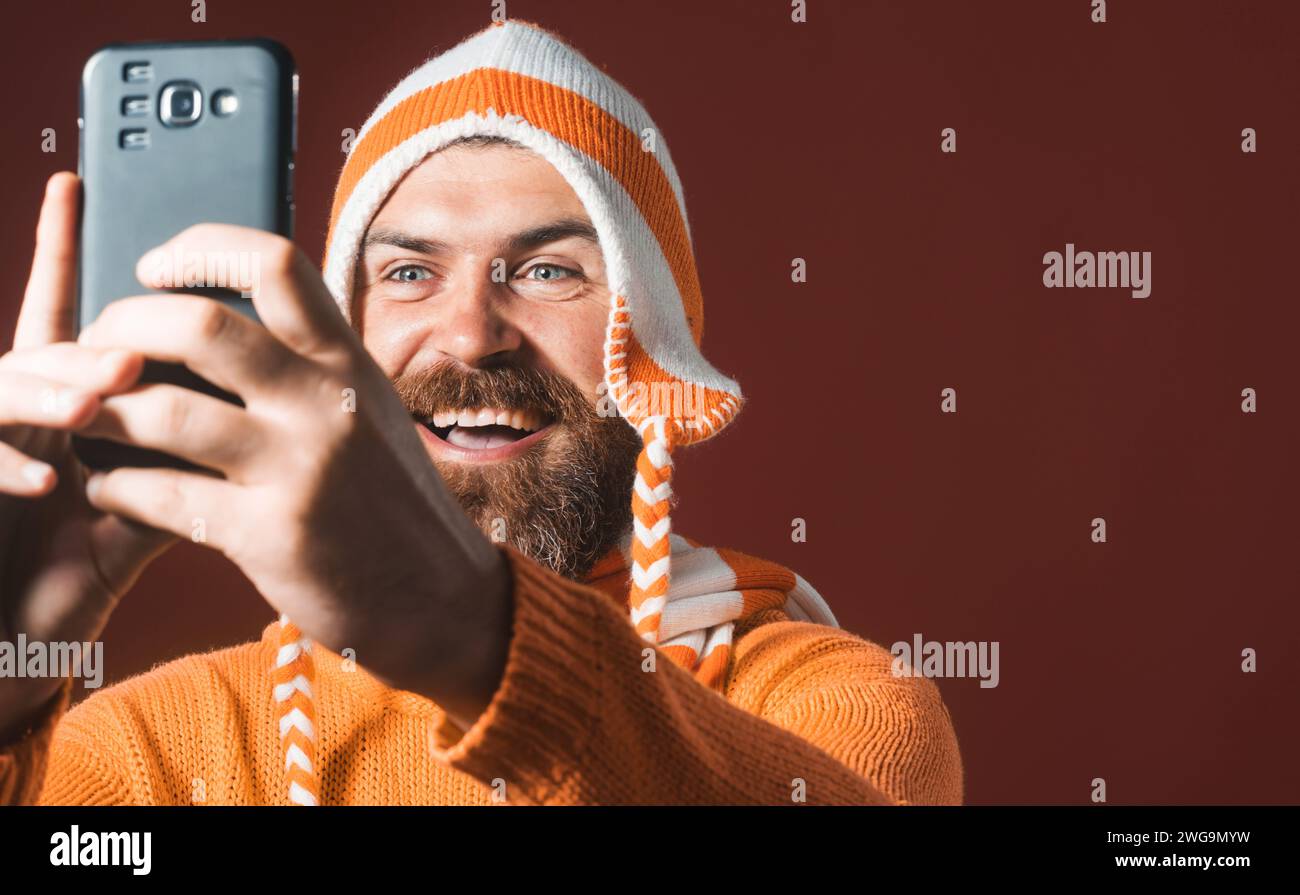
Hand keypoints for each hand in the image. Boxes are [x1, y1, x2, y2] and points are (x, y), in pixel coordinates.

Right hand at [0, 173, 174, 742]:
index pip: (68, 321)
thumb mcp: (135, 526)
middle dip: (85, 347)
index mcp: (60, 408)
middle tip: (130, 357)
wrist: (5, 648)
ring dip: (51, 392)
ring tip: (96, 402)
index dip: (60, 252)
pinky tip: (54, 481)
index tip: (71, 185)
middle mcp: (17, 414)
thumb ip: (183, 475)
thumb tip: (253, 431)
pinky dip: (12, 465)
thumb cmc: (66, 579)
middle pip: (46, 351)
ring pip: (6, 390)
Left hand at [77, 224, 511, 727]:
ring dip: (100, 412)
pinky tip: (110, 489)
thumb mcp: (370, 411)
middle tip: (98, 349)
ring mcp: (299, 469)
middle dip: (123, 326)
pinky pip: (159, 495)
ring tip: (85, 420)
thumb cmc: (388, 501)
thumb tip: (214, 323)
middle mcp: (327, 404)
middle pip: (199, 326)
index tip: (155, 267)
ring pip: (163, 410)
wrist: (437, 596)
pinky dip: (115, 488)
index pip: (275, 264)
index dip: (201, 248)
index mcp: (349, 363)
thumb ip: (310, 366)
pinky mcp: (270, 535)